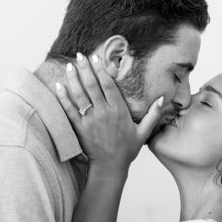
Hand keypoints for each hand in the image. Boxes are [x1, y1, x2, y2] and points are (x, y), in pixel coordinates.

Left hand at [55, 54, 164, 173]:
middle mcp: (103, 113)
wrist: (110, 167)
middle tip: (80, 55)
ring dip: (73, 78)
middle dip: (85, 68)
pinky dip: (63, 97)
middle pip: (92, 85)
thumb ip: (153, 114)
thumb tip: (163, 99)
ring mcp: (90, 120)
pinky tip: (58, 85)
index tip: (96, 58)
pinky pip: (69, 109)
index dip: (101, 70)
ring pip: (79, 95)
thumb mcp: (144, 132)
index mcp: (118, 111)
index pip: (108, 85)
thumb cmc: (127, 150)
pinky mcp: (79, 128)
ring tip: (70, 65)